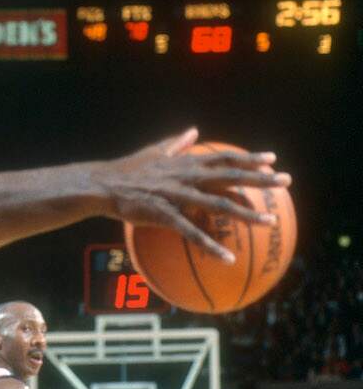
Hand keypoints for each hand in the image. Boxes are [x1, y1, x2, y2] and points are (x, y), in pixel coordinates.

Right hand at [93, 128, 289, 262]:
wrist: (103, 185)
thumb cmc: (127, 169)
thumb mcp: (154, 151)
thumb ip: (177, 143)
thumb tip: (192, 130)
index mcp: (185, 162)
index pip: (223, 158)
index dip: (248, 158)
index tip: (272, 159)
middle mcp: (186, 176)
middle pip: (230, 177)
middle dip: (260, 179)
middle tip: (286, 182)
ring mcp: (177, 195)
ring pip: (218, 204)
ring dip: (246, 213)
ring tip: (270, 222)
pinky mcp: (164, 214)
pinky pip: (192, 232)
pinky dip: (211, 245)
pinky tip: (227, 258)